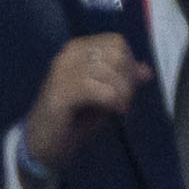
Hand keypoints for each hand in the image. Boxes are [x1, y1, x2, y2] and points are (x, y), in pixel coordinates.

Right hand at [21, 27, 145, 177]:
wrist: (41, 146)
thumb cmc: (72, 121)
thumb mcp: (104, 96)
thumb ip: (123, 81)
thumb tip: (147, 71)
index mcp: (78, 50)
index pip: (116, 42)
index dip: (130, 64)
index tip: (129, 88)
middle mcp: (68, 55)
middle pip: (116, 54)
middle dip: (128, 79)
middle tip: (125, 101)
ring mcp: (62, 72)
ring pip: (110, 70)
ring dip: (122, 92)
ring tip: (119, 108)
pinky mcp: (60, 93)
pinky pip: (99, 89)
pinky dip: (113, 101)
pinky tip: (114, 111)